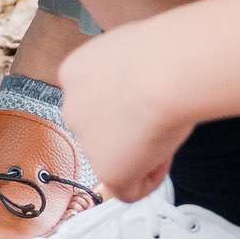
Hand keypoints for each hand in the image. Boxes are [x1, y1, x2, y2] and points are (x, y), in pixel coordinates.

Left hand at [50, 25, 194, 202]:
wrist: (165, 71)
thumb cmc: (162, 51)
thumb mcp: (133, 49)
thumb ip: (126, 72)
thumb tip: (142, 88)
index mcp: (73, 73)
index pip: (94, 97)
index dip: (127, 101)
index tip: (152, 95)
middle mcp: (71, 108)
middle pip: (101, 130)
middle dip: (130, 130)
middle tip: (161, 118)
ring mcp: (86, 142)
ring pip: (115, 159)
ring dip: (141, 152)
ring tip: (168, 131)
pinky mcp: (107, 171)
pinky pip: (129, 189)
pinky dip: (151, 179)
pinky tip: (167, 156)